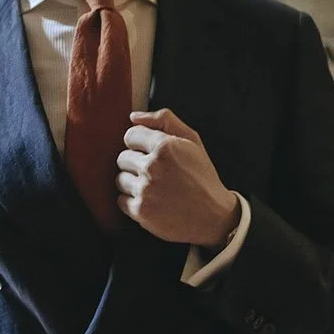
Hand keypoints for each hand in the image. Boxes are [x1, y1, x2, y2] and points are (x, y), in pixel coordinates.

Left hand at [116, 108, 239, 248]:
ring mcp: (145, 190)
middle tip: (156, 173)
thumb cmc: (202, 177)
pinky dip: (133, 201)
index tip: (151, 153)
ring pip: (120, 179)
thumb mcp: (193, 141)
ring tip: (154, 188)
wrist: (213, 217)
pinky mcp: (141, 211)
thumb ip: (165, 120)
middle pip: (122, 158)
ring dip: (133, 183)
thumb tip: (133, 117)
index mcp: (166, 146)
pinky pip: (121, 200)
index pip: (130, 135)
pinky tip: (152, 201)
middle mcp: (153, 167)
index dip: (140, 144)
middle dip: (136, 164)